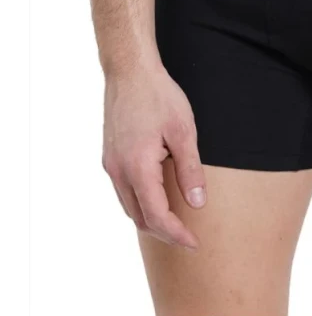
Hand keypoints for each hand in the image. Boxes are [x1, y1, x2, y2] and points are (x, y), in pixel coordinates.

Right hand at [101, 63, 205, 249]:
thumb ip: (190, 170)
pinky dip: (140, 203)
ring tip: (176, 223)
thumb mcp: (183, 131)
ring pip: (128, 207)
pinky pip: (123, 191)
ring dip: (151, 219)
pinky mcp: (110, 156)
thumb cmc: (159, 97)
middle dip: (164, 232)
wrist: (130, 72)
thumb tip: (197, 203)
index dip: (176, 234)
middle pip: (139, 218)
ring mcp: (110, 164)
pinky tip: (157, 199)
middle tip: (188, 237)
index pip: (156, 215)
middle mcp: (118, 171)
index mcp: (137, 167)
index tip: (194, 243)